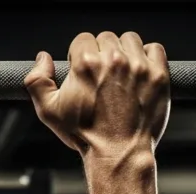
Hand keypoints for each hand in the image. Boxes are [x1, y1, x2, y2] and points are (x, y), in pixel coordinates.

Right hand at [25, 32, 169, 157]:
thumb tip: (42, 58)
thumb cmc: (84, 135)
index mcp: (86, 64)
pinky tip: (139, 72)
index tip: (85, 71)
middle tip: (102, 76)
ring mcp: (139, 66)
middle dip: (101, 53)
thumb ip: (37, 80)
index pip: (82, 39)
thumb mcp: (48, 111)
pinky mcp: (158, 75)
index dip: (80, 55)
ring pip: (130, 40)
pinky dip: (148, 56)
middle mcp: (113, 60)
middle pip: (106, 38)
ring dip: (124, 51)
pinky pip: (154, 49)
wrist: (118, 153)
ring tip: (121, 74)